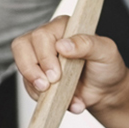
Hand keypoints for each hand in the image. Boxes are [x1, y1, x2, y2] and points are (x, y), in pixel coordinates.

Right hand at [11, 15, 128, 113]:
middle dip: (32, 71)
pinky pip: (28, 86)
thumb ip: (87, 44)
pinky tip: (64, 101)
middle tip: (48, 85)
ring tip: (58, 96)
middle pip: (22, 47)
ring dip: (37, 87)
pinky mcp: (37, 76)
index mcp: (64, 26)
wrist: (106, 90)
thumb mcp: (105, 52)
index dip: (45, 56)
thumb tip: (62, 45)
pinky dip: (43, 98)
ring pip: (21, 67)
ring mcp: (40, 58)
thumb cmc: (107, 66)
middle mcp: (48, 39)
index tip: (56, 75)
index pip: (41, 35)